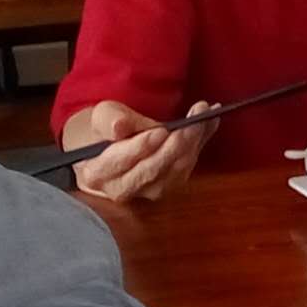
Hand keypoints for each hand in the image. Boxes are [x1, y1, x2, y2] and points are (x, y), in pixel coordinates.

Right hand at [72, 99, 220, 201]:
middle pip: (152, 170)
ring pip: (174, 171)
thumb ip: (110, 121)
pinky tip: (208, 122)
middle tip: (193, 119)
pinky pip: (187, 167)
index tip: (161, 130)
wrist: (112, 143)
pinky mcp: (167, 186)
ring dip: (193, 142)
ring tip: (204, 115)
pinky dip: (199, 143)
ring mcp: (146, 192)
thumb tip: (120, 127)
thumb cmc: (105, 129)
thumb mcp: (103, 116)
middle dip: (176, 143)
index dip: (141, 147)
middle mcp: (121, 189)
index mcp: (98, 173)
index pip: (120, 162)